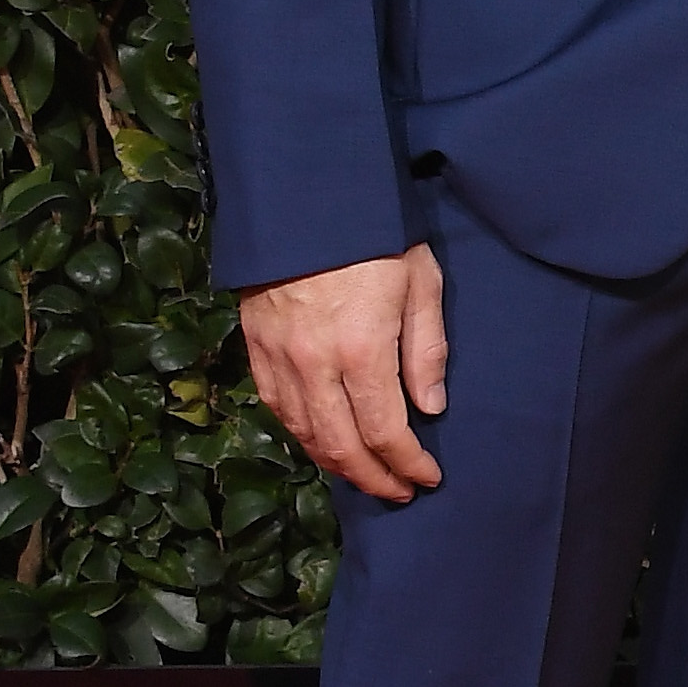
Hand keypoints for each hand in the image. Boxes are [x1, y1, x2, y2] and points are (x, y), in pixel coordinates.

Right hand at [239, 246, 447, 502]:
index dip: (408, 464)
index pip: (386, 432)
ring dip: (336, 464)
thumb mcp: (420, 281)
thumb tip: (431, 407)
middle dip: (374, 477)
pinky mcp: (255, 345)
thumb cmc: (374, 233)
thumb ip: (427, 350)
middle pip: (342, 446)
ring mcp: (279, 357)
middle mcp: (315, 364)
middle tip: (399, 491)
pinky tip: (322, 441)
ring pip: (305, 433)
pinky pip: (277, 407)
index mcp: (362, 350)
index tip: (427, 477)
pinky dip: (301, 434)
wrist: (305, 195)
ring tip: (365, 474)